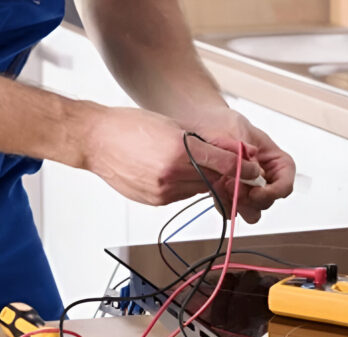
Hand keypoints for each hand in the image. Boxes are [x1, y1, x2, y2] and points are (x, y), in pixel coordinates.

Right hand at [81, 106, 261, 205]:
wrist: (94, 140)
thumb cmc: (130, 125)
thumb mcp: (173, 125)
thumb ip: (205, 142)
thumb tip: (236, 151)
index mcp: (178, 150)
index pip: (224, 164)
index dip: (243, 167)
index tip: (253, 169)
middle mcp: (172, 174)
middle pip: (215, 179)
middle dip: (226, 175)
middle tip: (234, 170)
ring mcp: (163, 191)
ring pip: (200, 190)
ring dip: (205, 180)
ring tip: (192, 165)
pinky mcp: (155, 201)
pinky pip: (182, 196)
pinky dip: (186, 186)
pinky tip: (175, 173)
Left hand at [180, 107, 295, 223]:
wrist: (202, 125)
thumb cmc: (224, 123)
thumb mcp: (236, 130)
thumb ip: (243, 151)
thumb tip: (251, 168)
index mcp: (275, 161)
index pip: (285, 183)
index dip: (274, 192)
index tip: (256, 193)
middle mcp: (265, 177)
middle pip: (268, 201)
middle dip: (251, 200)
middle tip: (235, 190)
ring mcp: (249, 188)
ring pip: (252, 210)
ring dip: (238, 205)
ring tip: (223, 188)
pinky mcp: (232, 194)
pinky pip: (233, 209)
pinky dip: (224, 204)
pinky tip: (216, 190)